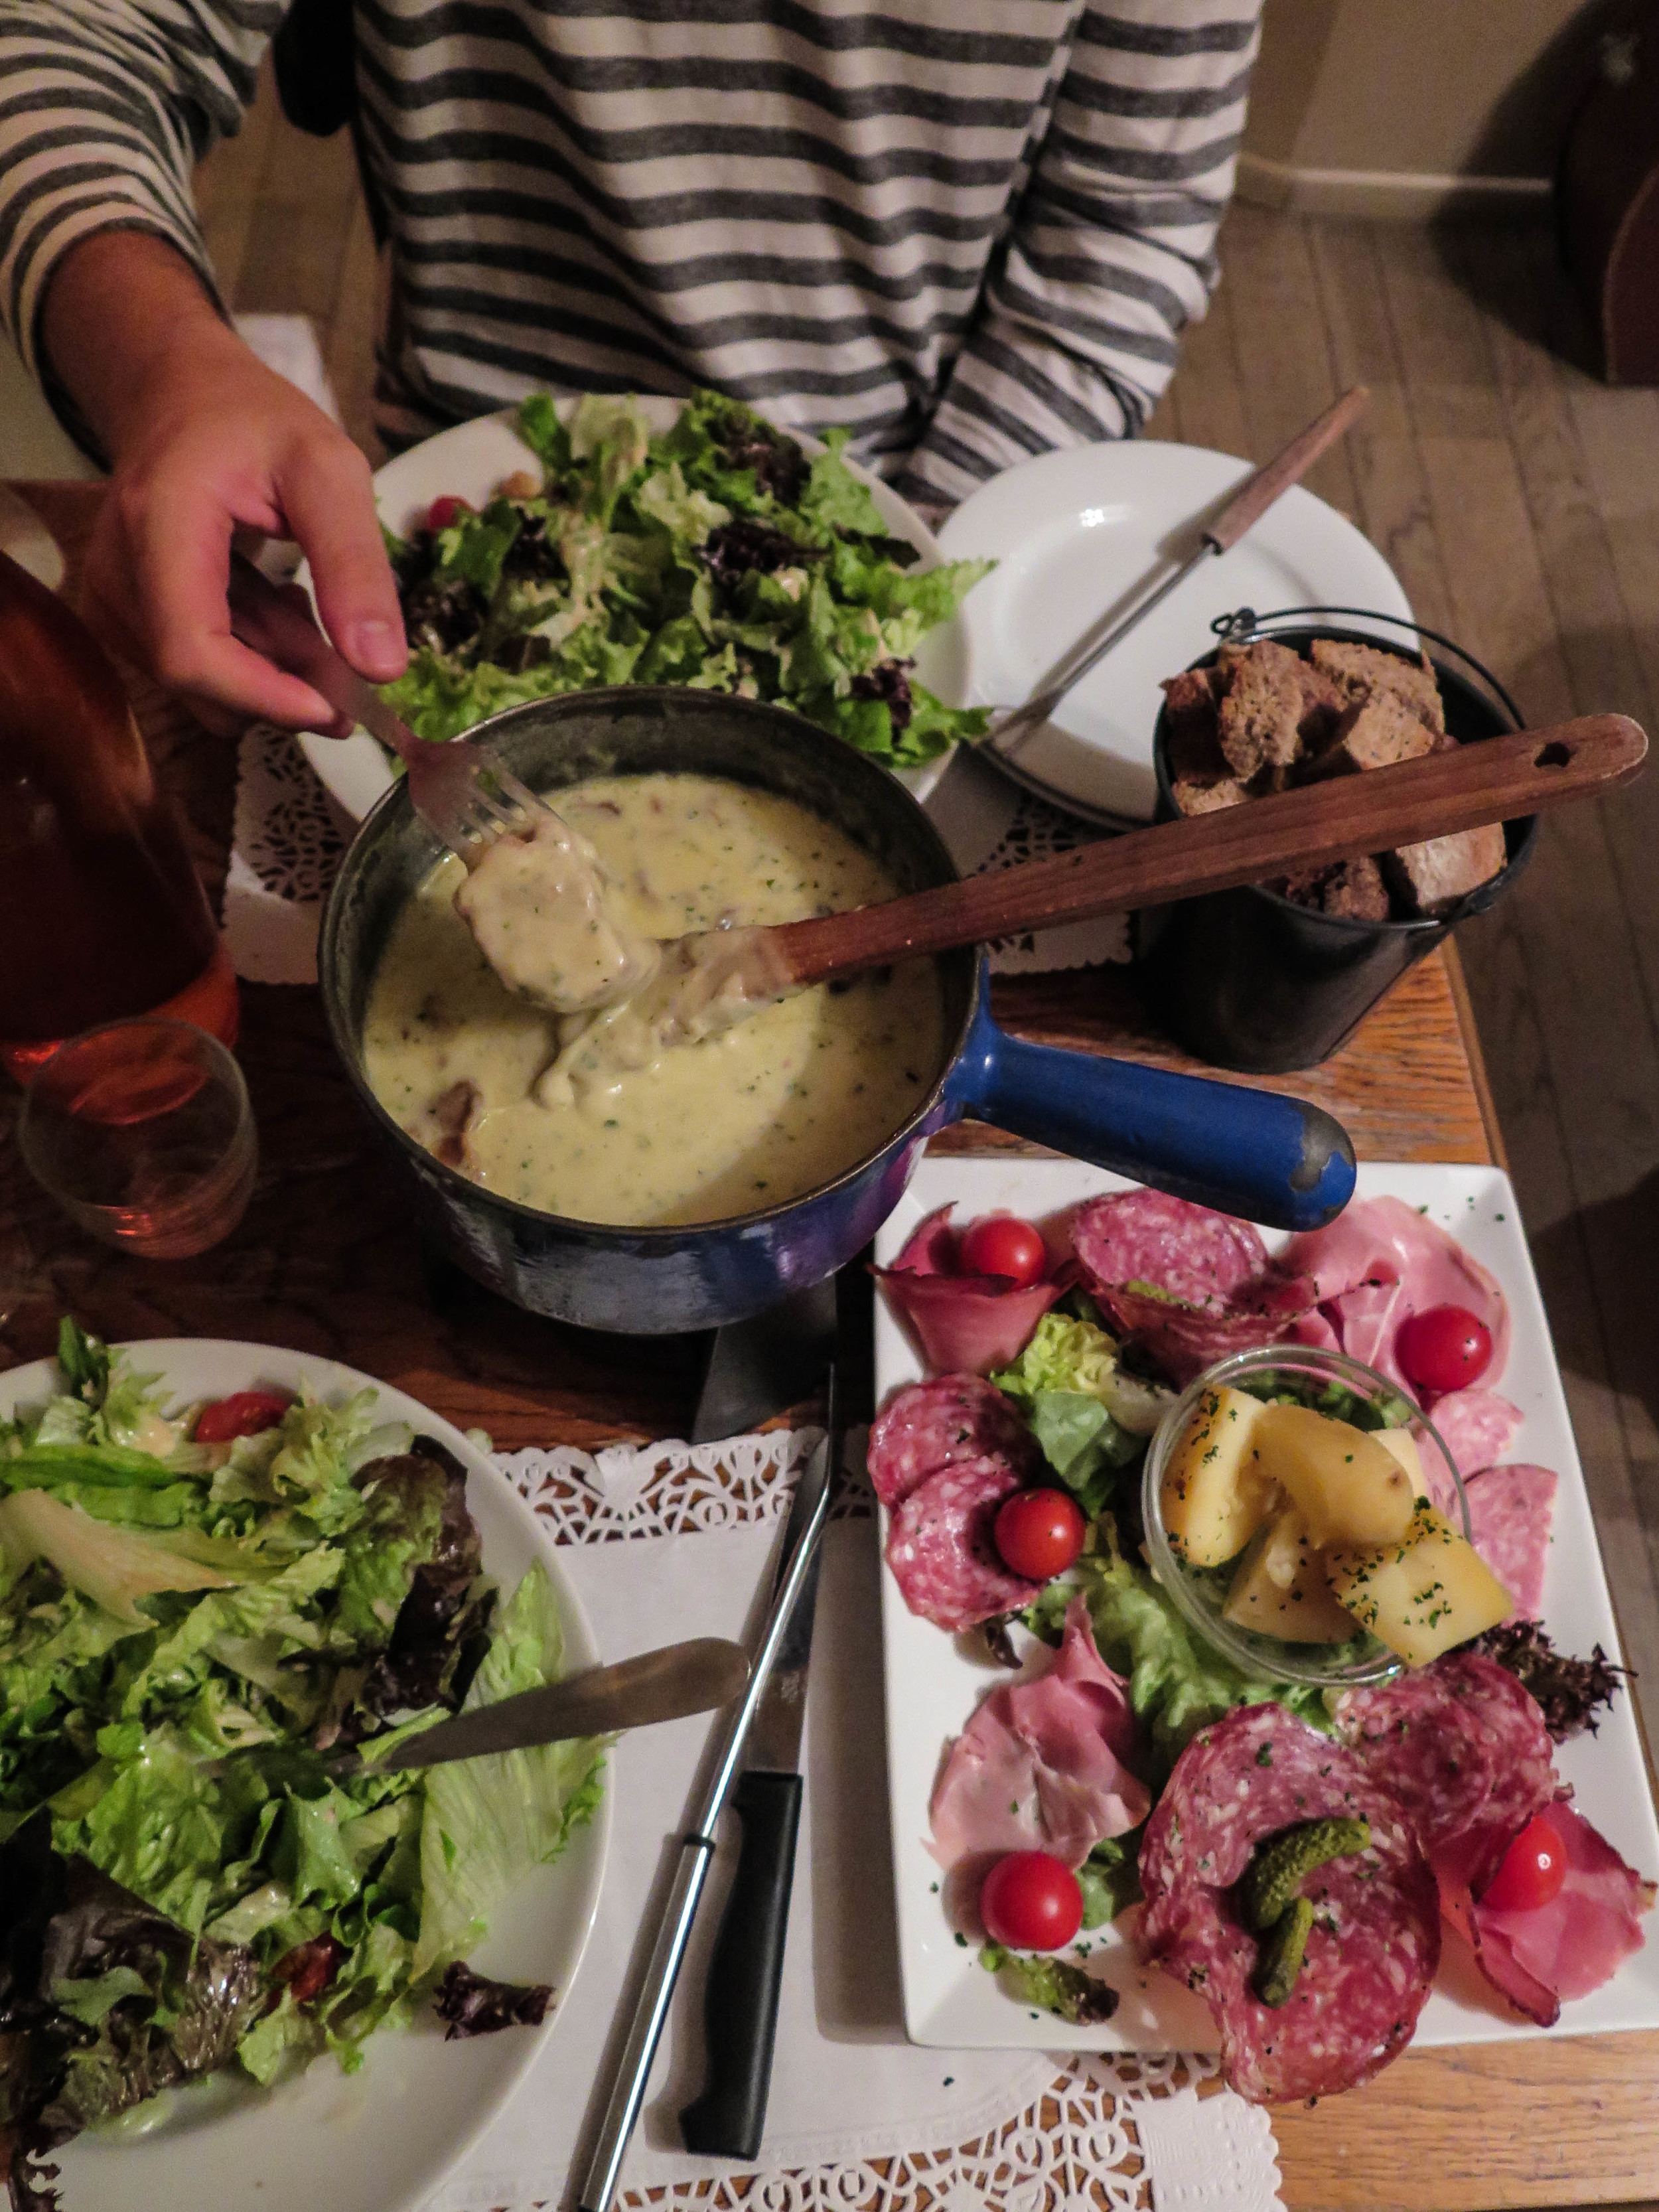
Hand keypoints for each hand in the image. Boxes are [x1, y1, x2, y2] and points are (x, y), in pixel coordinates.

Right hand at [41, 232, 407, 732]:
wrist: (181, 393)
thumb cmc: (253, 421)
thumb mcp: (328, 470)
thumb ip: (355, 565)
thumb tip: (383, 670)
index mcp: (158, 525)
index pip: (192, 653)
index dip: (266, 697)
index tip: (339, 708)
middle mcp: (118, 572)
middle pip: (202, 681)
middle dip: (286, 684)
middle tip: (346, 648)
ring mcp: (112, 599)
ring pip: (204, 686)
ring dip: (274, 667)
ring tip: (304, 603)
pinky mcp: (124, 616)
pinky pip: (198, 671)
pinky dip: (252, 655)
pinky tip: (273, 605)